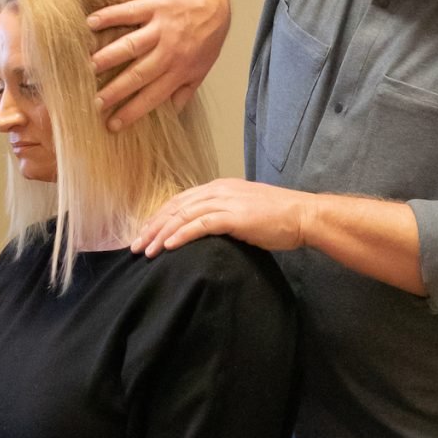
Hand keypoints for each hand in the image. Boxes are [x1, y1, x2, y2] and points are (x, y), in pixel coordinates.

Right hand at [93, 0, 231, 128]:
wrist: (213, 2)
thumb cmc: (205, 39)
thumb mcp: (201, 70)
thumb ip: (184, 92)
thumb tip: (170, 116)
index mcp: (179, 71)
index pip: (152, 97)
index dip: (131, 112)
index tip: (111, 125)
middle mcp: (169, 52)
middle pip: (138, 74)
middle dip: (116, 90)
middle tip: (95, 102)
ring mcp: (161, 28)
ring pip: (132, 45)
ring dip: (109, 55)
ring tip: (88, 67)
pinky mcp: (154, 5)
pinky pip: (129, 12)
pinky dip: (109, 16)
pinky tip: (91, 23)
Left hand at [131, 178, 313, 256]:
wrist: (302, 216)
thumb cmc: (277, 218)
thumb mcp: (243, 212)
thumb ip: (222, 216)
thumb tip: (204, 230)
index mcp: (218, 187)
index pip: (179, 201)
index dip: (158, 218)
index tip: (144, 234)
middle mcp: (218, 190)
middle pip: (175, 206)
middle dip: (152, 227)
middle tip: (135, 246)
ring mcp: (226, 201)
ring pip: (183, 215)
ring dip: (161, 234)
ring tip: (146, 251)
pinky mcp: (234, 216)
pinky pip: (200, 225)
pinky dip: (181, 235)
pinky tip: (167, 246)